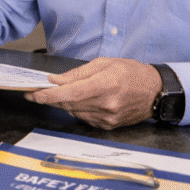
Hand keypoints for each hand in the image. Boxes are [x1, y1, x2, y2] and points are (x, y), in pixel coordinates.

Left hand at [23, 58, 162, 129]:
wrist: (156, 92)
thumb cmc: (131, 73)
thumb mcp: (105, 63)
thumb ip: (78, 73)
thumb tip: (55, 80)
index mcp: (105, 85)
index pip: (70, 93)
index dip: (48, 95)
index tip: (34, 94)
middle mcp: (106, 104)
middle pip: (68, 103)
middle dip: (51, 97)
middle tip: (38, 91)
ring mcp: (107, 118)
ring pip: (74, 111)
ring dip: (65, 102)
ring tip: (67, 92)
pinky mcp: (108, 126)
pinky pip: (84, 117)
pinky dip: (78, 108)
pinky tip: (85, 100)